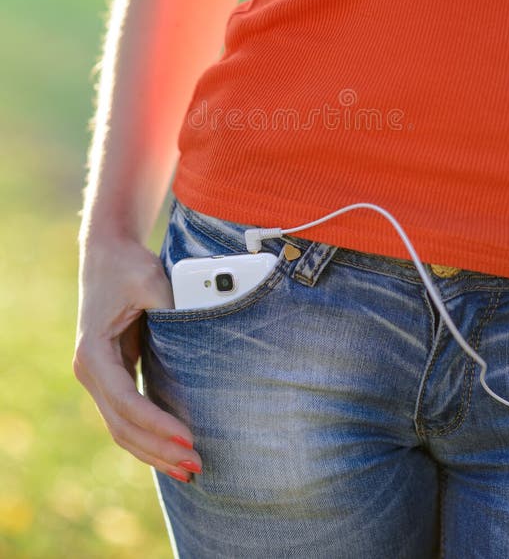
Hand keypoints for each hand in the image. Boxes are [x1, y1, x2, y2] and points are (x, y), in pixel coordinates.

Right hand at [73, 233, 202, 481]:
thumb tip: (204, 330)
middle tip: (196, 465)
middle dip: (159, 449)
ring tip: (189, 470)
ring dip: (154, 451)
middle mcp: (91, 370)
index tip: (187, 437)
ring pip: (122, 428)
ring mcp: (100, 375)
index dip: (156, 423)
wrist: (108, 253)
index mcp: (94, 352)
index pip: (125, 400)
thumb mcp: (150, 280)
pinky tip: (173, 449)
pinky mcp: (114, 374)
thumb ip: (172, 306)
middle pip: (122, 425)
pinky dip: (149, 435)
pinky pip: (129, 415)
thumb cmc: (128, 265)